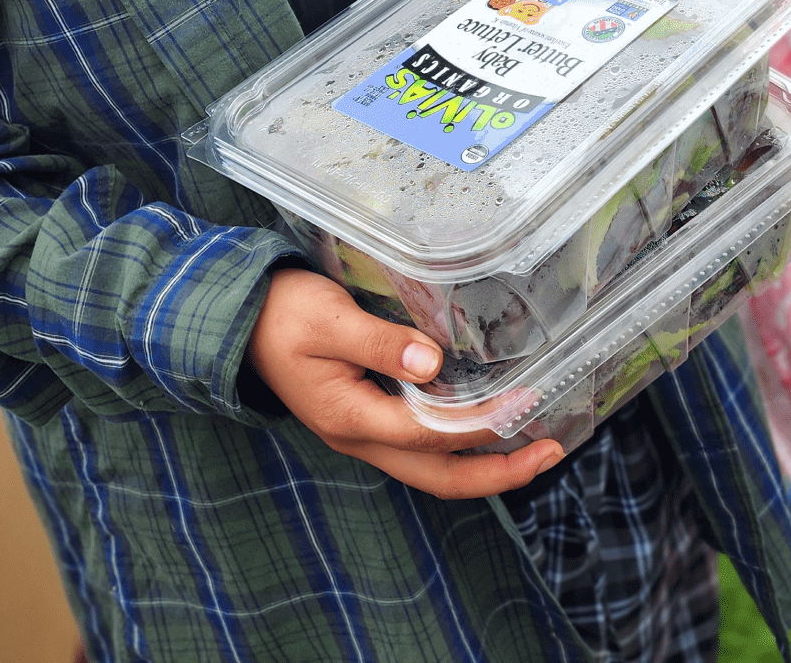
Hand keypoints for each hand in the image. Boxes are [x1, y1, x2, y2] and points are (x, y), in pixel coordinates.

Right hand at [247, 268, 563, 497]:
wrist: (239, 322)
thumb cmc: (282, 314)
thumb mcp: (329, 319)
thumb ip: (380, 343)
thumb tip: (432, 363)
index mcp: (351, 417)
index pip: (431, 434)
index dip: (482, 425)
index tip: (527, 405)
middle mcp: (360, 438)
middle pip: (440, 476)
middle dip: (499, 472)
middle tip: (551, 451)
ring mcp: (363, 434)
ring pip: (433, 469)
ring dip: (484, 465)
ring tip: (533, 445)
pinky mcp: (367, 420)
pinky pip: (422, 448)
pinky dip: (460, 446)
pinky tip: (485, 425)